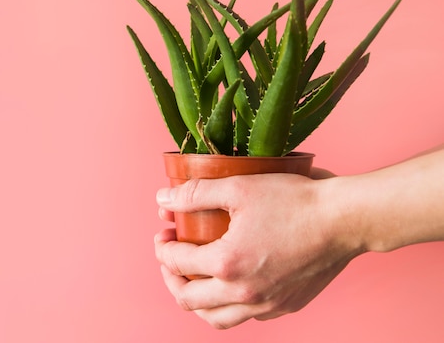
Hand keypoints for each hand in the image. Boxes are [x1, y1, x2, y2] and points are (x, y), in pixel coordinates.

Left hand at [154, 171, 361, 328]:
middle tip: (169, 258)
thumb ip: (195, 194)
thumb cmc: (294, 200)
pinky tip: (230, 285)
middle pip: (189, 300)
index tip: (163, 233)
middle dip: (170, 277)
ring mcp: (267, 304)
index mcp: (227, 264)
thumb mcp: (238, 187)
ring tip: (191, 280)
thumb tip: (162, 199)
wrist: (345, 219)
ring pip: (216, 319)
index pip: (177, 263)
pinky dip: (229, 306)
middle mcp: (244, 293)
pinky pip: (247, 317)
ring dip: (196, 301)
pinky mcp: (287, 306)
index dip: (163, 247)